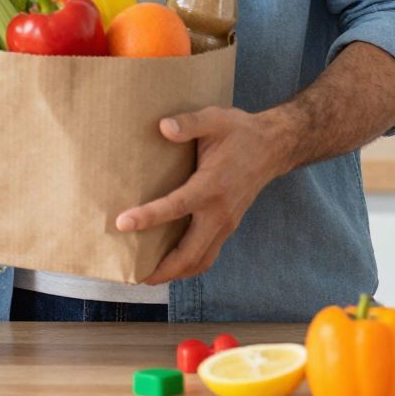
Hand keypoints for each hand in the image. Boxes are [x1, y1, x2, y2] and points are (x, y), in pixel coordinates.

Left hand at [113, 107, 291, 285]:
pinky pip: (207, 255)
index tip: (122, 223)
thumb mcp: (215, 119)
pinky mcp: (227, 227)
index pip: (177, 207)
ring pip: (200, 261)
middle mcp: (220, 212)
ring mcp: (226, 224)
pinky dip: (187, 265)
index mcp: (212, 186)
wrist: (272, 148)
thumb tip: (163, 127)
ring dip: (174, 273)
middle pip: (190, 254)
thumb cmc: (239, 132)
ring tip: (146, 276)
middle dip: (162, 269)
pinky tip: (168, 263)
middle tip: (133, 275)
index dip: (149, 217)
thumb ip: (189, 123)